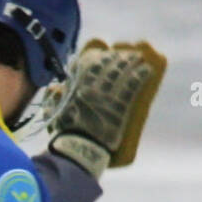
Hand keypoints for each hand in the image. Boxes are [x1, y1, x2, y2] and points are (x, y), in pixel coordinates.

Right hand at [49, 39, 166, 178]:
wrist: (80, 148)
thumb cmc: (66, 132)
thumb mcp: (55, 112)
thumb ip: (54, 97)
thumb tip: (55, 86)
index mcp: (76, 85)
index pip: (89, 62)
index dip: (99, 55)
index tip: (105, 53)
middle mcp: (92, 85)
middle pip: (108, 63)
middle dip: (118, 57)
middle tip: (127, 54)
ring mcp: (107, 94)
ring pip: (122, 71)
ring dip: (132, 62)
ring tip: (139, 59)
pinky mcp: (121, 104)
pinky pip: (133, 85)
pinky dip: (141, 75)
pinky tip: (146, 70)